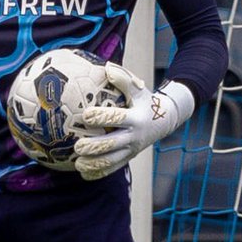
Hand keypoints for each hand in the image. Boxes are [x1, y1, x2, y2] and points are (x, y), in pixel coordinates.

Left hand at [72, 63, 193, 180]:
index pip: (117, 118)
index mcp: (135, 118)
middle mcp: (134, 136)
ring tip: (77, 164)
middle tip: (77, 146)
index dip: (101, 117)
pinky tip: (83, 173)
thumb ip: (123, 79)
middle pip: (112, 144)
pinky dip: (98, 173)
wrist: (164, 120)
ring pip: (112, 161)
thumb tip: (107, 67)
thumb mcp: (138, 88)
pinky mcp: (129, 158)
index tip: (84, 115)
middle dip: (94, 147)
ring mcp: (132, 150)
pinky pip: (113, 168)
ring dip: (94, 164)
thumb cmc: (144, 101)